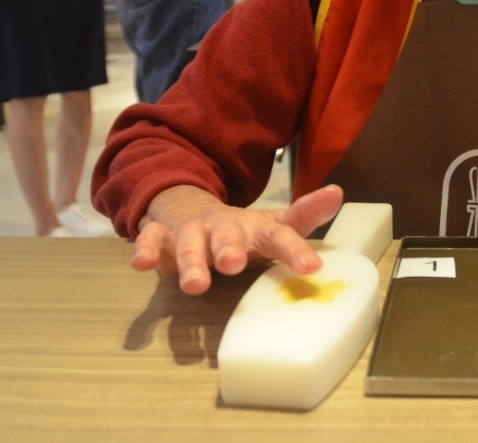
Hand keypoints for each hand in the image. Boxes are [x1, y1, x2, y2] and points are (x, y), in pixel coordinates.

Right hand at [130, 184, 343, 294]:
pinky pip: (150, 241)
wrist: (190, 209)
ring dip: (191, 261)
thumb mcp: (273, 226)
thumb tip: (338, 193)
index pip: (279, 234)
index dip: (294, 250)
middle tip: (234, 264)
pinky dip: (144, 251)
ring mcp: (190, 230)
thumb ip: (303, 218)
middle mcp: (223, 226)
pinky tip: (140, 265)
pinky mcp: (161, 237)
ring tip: (195, 285)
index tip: (312, 267)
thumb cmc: (241, 232)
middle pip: (226, 234)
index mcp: (254, 227)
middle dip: (229, 249)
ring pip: (188, 242)